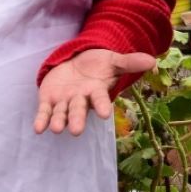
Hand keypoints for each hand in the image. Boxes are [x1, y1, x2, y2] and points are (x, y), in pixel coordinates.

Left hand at [35, 48, 157, 134]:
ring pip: (61, 113)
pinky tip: (38, 128)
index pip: (100, 99)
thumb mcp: (112, 60)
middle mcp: (80, 99)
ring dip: (59, 121)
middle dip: (77, 120)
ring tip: (56, 129)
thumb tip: (152, 61)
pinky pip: (45, 111)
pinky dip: (41, 120)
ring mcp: (64, 101)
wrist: (76, 62)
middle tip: (76, 131)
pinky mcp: (49, 100)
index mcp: (96, 91)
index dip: (101, 106)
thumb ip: (129, 62)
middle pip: (78, 110)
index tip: (104, 115)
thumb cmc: (97, 65)